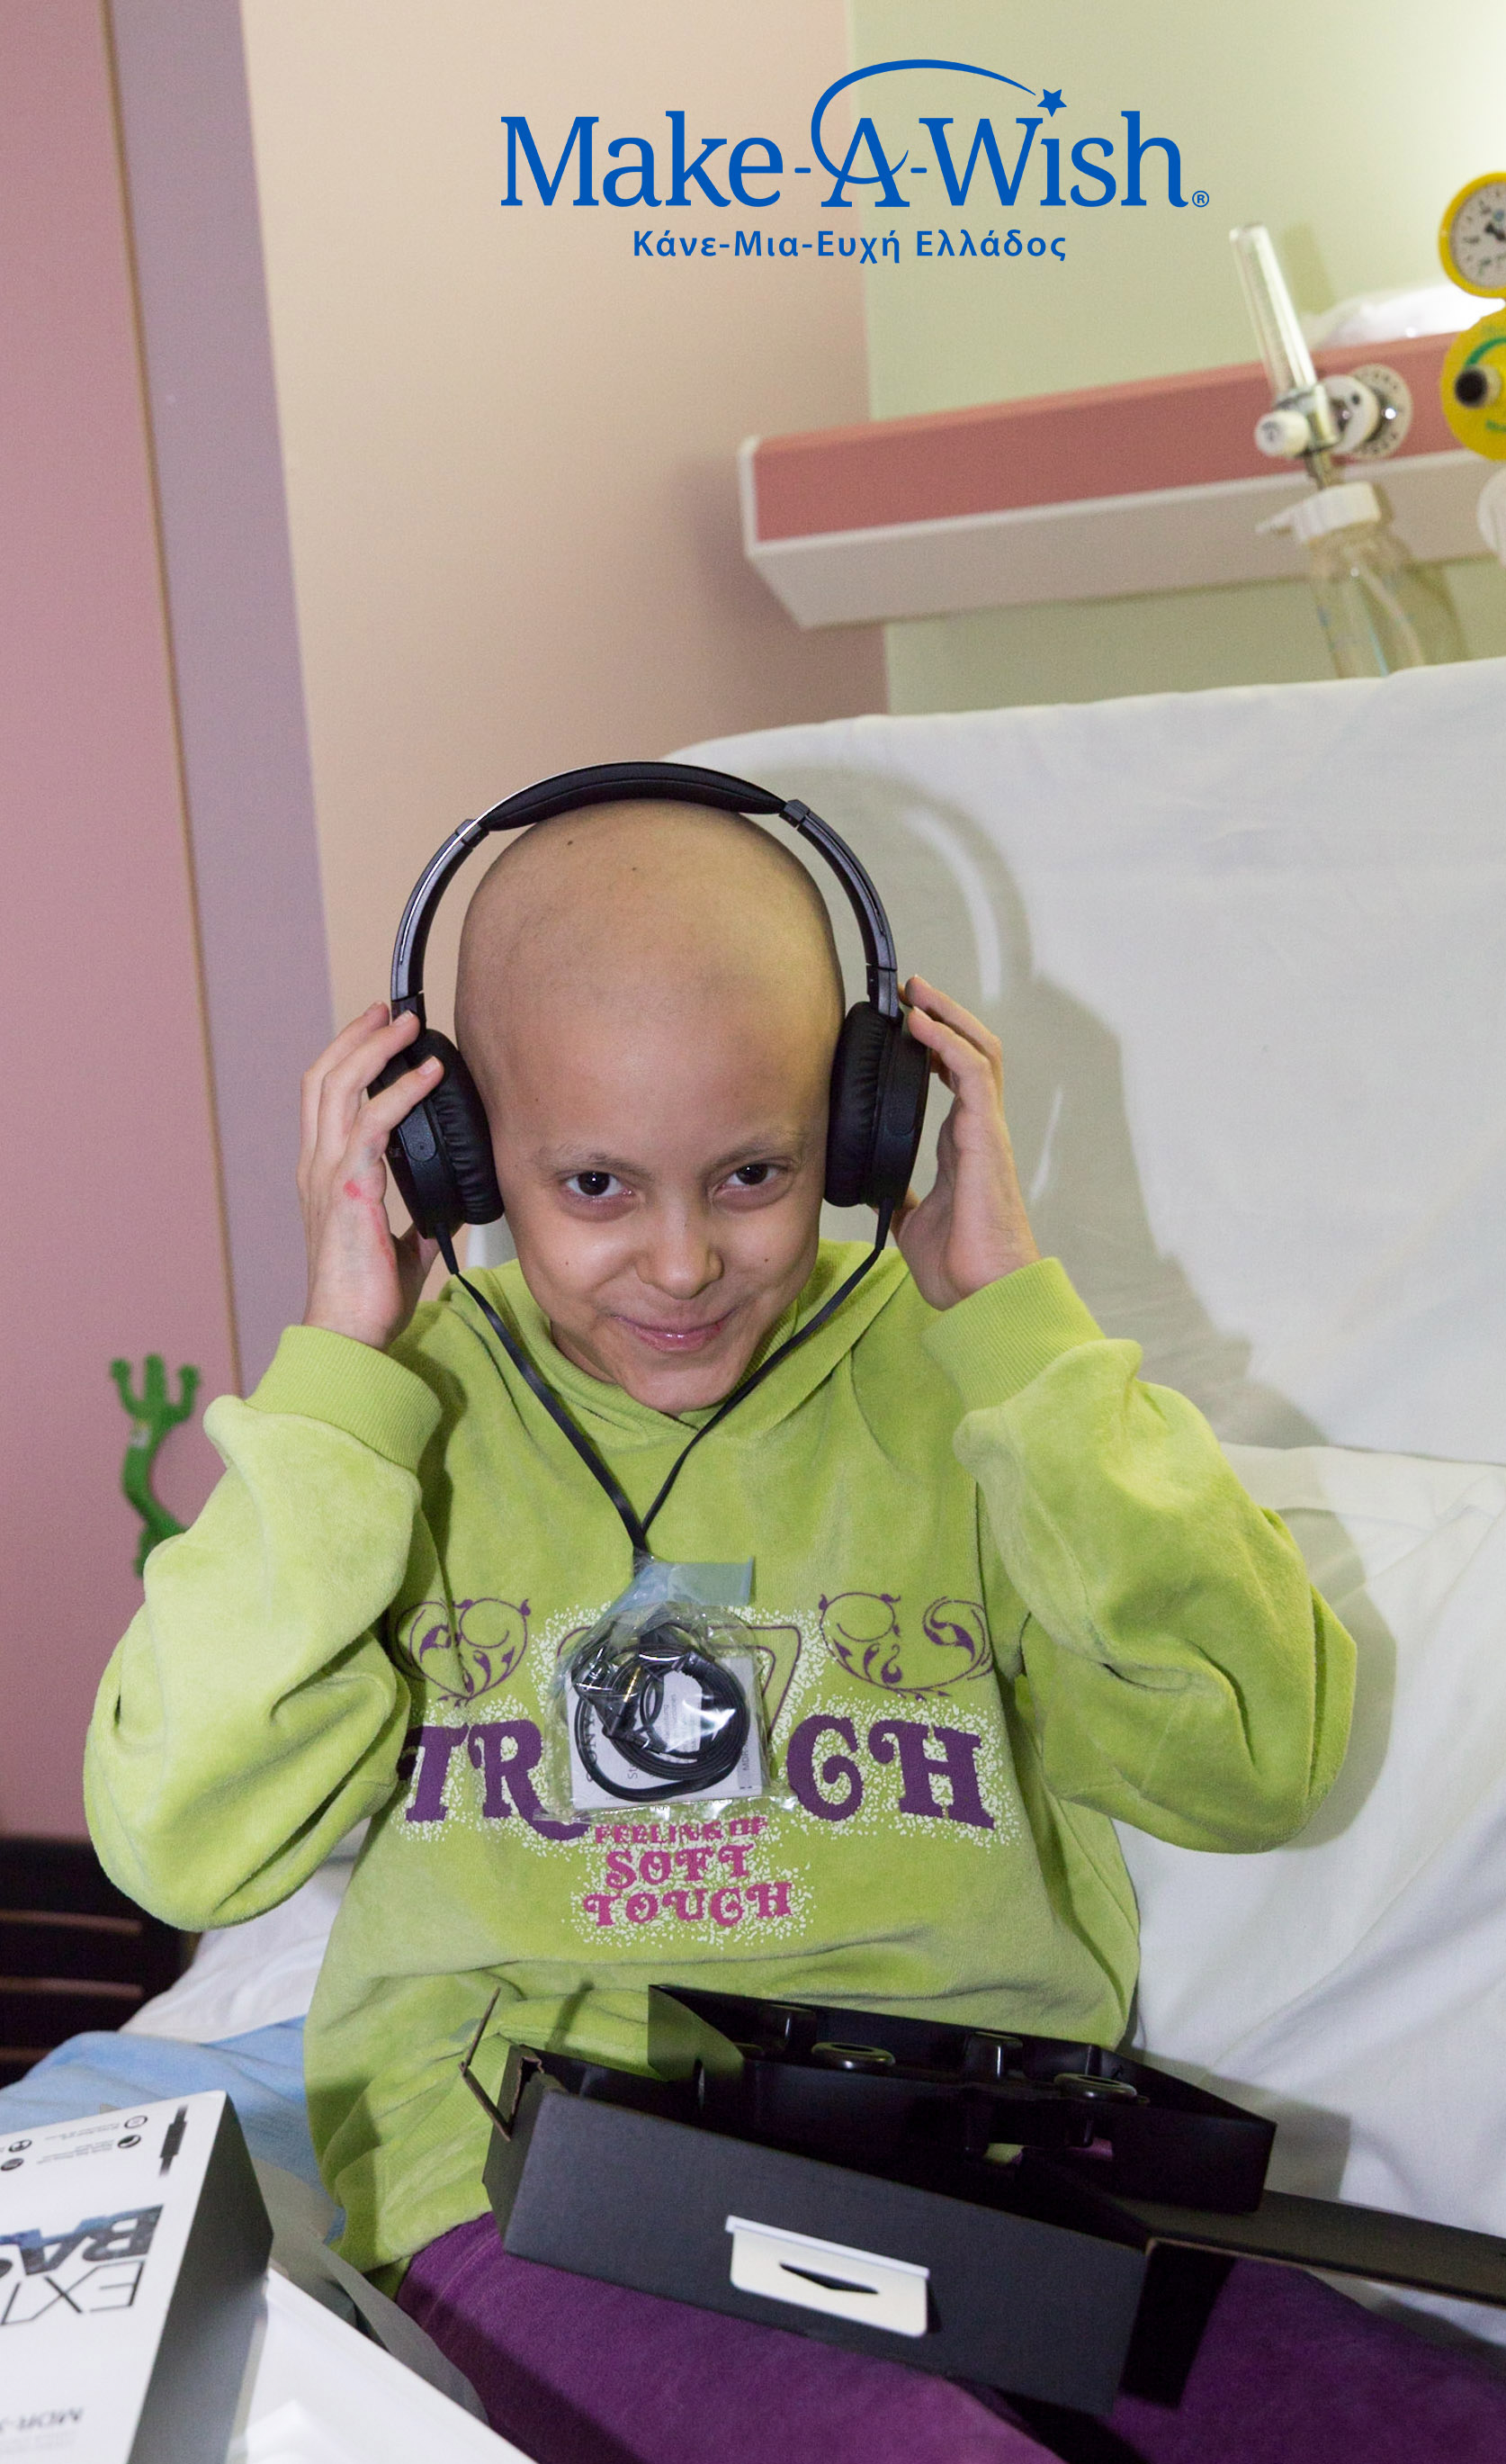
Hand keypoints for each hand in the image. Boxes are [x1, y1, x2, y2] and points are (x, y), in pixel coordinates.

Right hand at [298, 1005, 444, 1348]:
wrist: (350, 1332)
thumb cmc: (367, 1299)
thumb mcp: (400, 1251)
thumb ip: (413, 1226)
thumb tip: (441, 1218)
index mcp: (325, 1176)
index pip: (324, 1100)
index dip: (347, 1060)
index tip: (378, 1035)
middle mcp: (317, 1167)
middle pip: (322, 1079)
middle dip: (356, 1037)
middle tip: (389, 1012)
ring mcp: (327, 1175)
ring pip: (338, 1088)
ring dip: (375, 1049)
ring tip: (406, 1025)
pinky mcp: (349, 1188)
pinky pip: (371, 1124)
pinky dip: (401, 1092)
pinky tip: (429, 1075)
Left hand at [892, 978, 1039, 1308]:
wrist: (980, 1293)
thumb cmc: (959, 1264)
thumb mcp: (911, 1221)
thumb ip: (900, 1198)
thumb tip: (876, 1190)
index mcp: (962, 1144)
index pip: (955, 1076)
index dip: (933, 1043)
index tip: (905, 1020)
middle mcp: (977, 1129)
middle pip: (971, 1052)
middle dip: (943, 1015)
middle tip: (911, 990)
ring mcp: (985, 1130)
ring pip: (978, 1052)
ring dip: (947, 1016)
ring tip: (917, 991)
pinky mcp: (986, 1136)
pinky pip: (974, 1074)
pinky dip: (948, 1042)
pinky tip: (921, 1025)